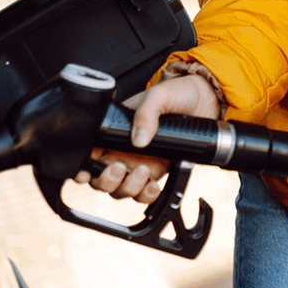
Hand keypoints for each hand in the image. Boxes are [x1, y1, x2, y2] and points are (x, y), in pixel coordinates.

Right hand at [72, 74, 220, 203]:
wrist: (206, 101)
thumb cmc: (178, 92)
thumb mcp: (160, 95)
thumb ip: (147, 112)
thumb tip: (138, 140)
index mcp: (114, 129)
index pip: (89, 152)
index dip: (81, 167)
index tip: (84, 172)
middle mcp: (122, 149)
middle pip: (100, 178)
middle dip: (105, 180)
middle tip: (117, 168)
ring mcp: (138, 162)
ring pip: (120, 189)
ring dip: (127, 188)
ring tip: (143, 172)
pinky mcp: (156, 172)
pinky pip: (144, 193)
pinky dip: (146, 196)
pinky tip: (154, 187)